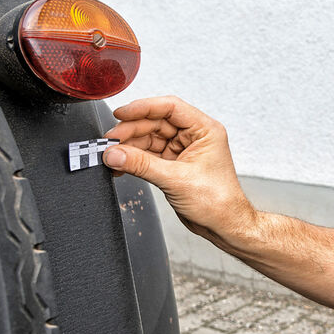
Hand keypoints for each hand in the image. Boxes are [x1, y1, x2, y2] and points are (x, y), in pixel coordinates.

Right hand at [102, 96, 256, 244]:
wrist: (223, 226)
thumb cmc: (218, 202)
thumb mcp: (176, 180)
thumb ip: (142, 165)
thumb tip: (115, 153)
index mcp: (204, 130)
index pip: (170, 107)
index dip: (143, 107)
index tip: (121, 114)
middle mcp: (194, 137)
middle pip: (156, 122)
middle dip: (131, 131)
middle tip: (110, 141)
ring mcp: (183, 150)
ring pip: (150, 139)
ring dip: (129, 146)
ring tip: (112, 154)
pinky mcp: (174, 165)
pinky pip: (149, 155)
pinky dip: (134, 159)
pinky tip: (120, 165)